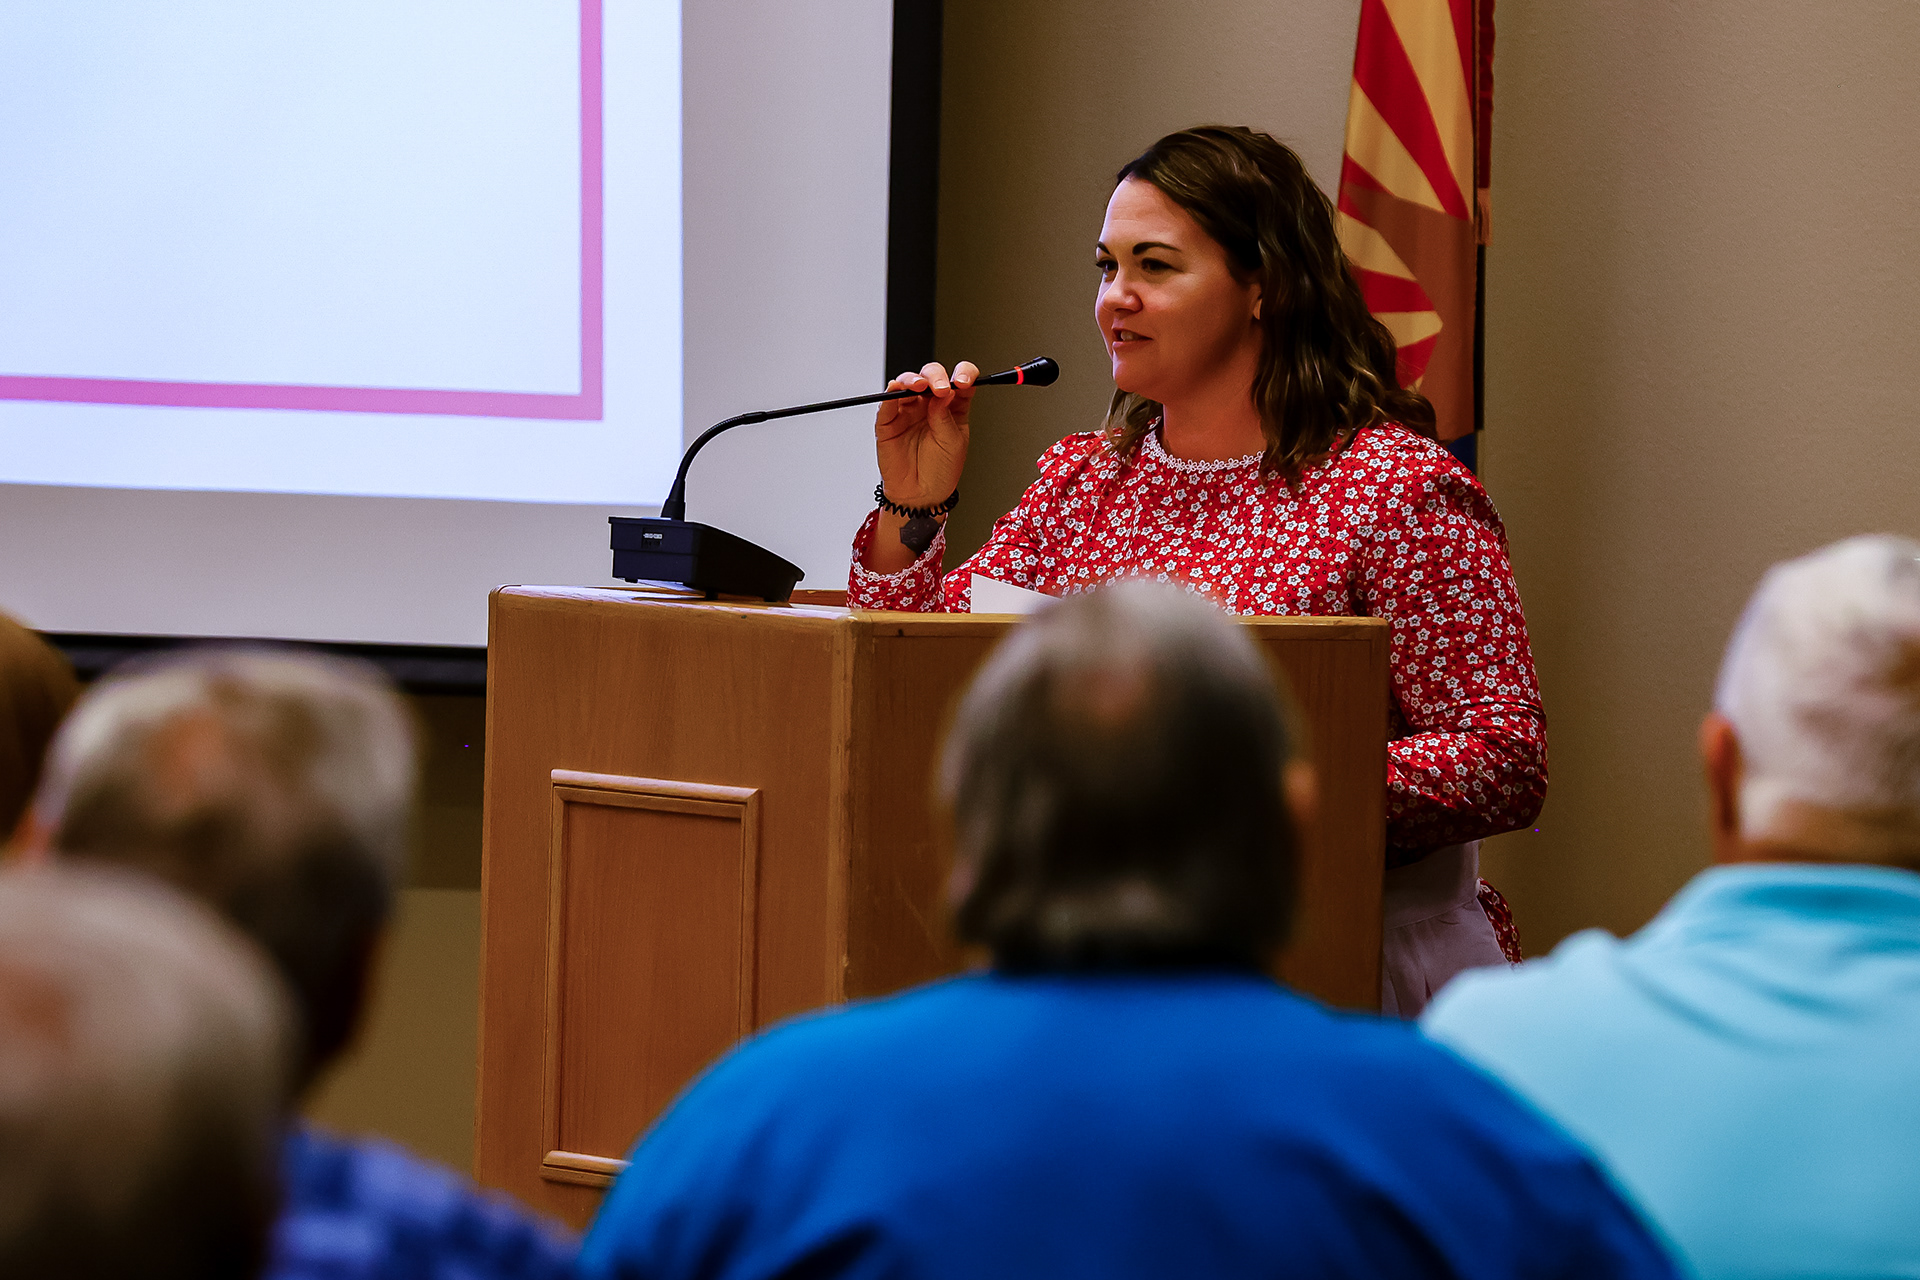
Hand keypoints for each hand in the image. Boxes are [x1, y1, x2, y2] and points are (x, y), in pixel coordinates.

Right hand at [874, 361, 977, 506]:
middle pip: (932, 376)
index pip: (960, 380)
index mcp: (952, 407)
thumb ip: (947, 416)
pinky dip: (890, 392)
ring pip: (908, 383)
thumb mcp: (953, 443)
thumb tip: (945, 393)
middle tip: (940, 389)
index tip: (964, 381)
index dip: (963, 374)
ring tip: (919, 386)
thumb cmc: (940, 471)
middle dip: (936, 376)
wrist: (920, 495)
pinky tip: (896, 389)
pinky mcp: (889, 421)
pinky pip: (887, 402)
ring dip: (913, 379)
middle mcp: (930, 404)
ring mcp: (909, 410)